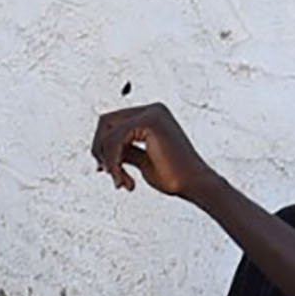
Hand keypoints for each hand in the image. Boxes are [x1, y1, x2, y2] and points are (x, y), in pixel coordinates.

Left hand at [90, 103, 215, 201]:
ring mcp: (152, 113)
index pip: (112, 123)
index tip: (108, 171)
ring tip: (122, 182)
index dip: (103, 147)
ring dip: (108, 160)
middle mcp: (152, 110)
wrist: (194, 185)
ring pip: (108, 132)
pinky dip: (113, 161)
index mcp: (152, 116)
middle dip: (100, 150)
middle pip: (106, 122)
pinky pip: (115, 139)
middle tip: (112, 176)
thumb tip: (101, 150)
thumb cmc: (174, 177)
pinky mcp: (150, 122)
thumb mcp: (142, 161)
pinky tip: (125, 180)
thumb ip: (125, 151)